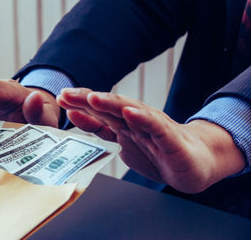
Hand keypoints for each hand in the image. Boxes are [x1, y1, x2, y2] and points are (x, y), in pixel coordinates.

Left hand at [57, 88, 244, 192]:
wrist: (195, 162)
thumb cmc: (157, 151)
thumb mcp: (122, 141)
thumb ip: (100, 130)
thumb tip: (73, 116)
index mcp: (123, 122)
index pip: (98, 110)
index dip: (79, 104)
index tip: (59, 98)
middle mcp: (135, 119)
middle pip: (109, 107)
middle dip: (87, 99)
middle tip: (66, 94)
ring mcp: (152, 127)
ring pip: (130, 112)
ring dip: (111, 103)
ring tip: (93, 98)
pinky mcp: (170, 138)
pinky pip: (155, 127)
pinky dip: (142, 118)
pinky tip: (130, 112)